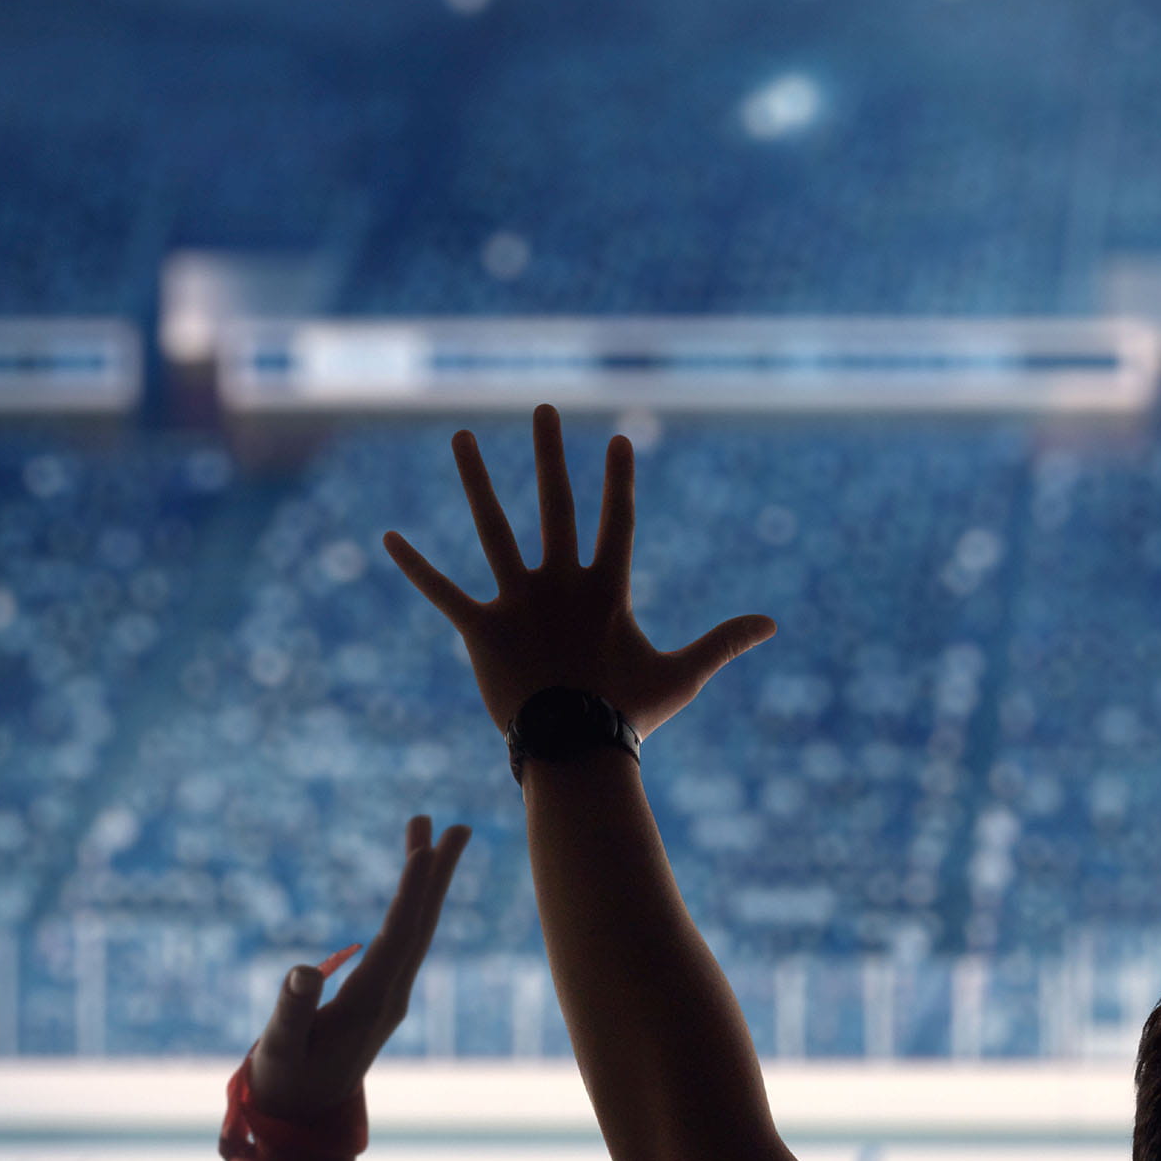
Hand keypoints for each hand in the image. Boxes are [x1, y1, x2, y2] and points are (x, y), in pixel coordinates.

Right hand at [244, 816, 470, 1128]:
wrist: (303, 1115)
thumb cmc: (285, 1080)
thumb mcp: (280, 1049)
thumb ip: (291, 1010)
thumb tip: (303, 972)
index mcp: (368, 1004)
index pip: (398, 938)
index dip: (412, 894)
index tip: (425, 850)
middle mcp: (391, 995)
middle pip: (421, 926)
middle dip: (436, 874)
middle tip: (458, 826)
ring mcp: (392, 995)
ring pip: (417, 930)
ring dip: (427, 883)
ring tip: (432, 834)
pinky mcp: (384, 995)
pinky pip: (406, 940)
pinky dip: (412, 905)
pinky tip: (415, 883)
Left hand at [386, 405, 775, 737]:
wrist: (575, 752)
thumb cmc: (630, 716)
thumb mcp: (683, 675)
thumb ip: (723, 641)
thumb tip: (774, 623)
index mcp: (606, 591)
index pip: (616, 522)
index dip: (618, 480)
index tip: (617, 438)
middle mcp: (560, 585)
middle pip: (554, 505)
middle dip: (548, 454)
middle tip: (540, 408)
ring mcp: (517, 603)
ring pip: (492, 529)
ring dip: (476, 480)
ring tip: (458, 435)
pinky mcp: (480, 630)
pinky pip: (441, 593)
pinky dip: (415, 566)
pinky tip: (387, 536)